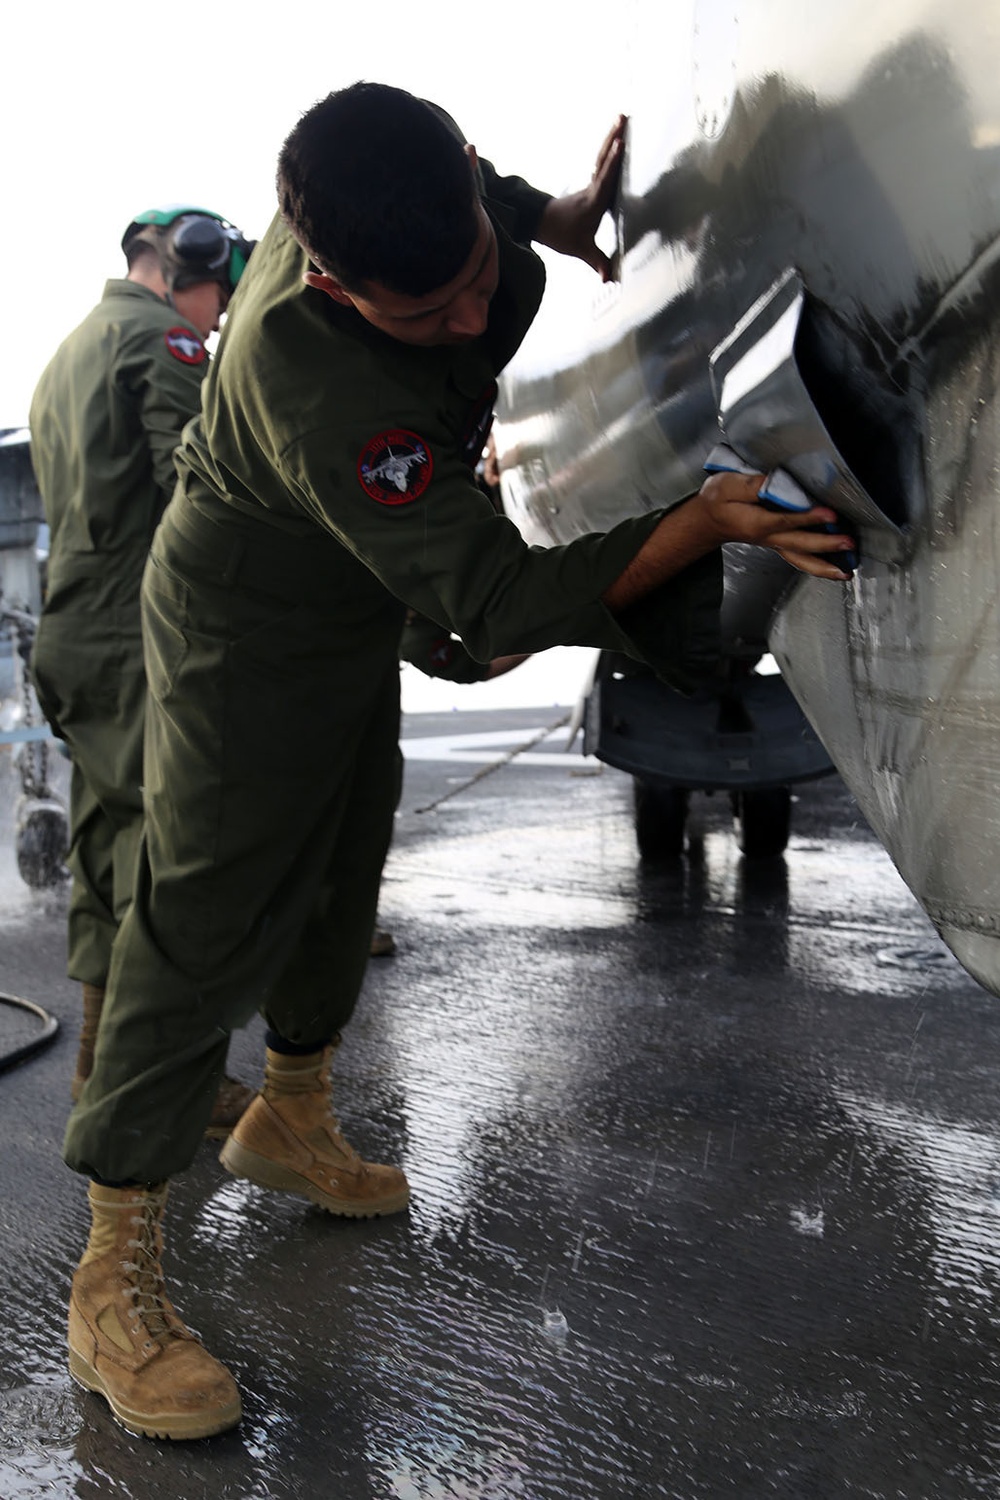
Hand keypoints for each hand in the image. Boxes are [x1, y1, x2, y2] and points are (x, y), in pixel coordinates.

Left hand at [535, 115, 626, 279]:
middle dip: (614, 139)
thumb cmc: (563, 235)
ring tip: (622, 117)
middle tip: (623, 118)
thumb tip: (609, 279)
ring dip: (612, 136)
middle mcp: (593, 188)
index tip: (620, 146)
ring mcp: (592, 183)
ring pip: (603, 156)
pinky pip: (603, 161)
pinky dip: (611, 146)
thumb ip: (597, 262)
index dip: (612, 164)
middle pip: (604, 160)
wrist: (543, 223)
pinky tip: (618, 135)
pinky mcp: (592, 182)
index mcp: (593, 202)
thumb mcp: (580, 250)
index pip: (605, 180)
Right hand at [697, 471, 856, 579]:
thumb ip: (750, 484)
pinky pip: (801, 559)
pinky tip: (836, 568)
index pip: (785, 521)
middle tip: (847, 542)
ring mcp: (775, 543)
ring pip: (801, 559)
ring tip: (845, 571)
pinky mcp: (779, 544)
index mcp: (755, 522)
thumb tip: (774, 482)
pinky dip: (819, 566)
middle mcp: (768, 537)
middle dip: (825, 545)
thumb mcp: (726, 485)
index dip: (807, 517)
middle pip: (799, 545)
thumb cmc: (718, 501)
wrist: (710, 520)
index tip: (828, 514)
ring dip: (824, 566)